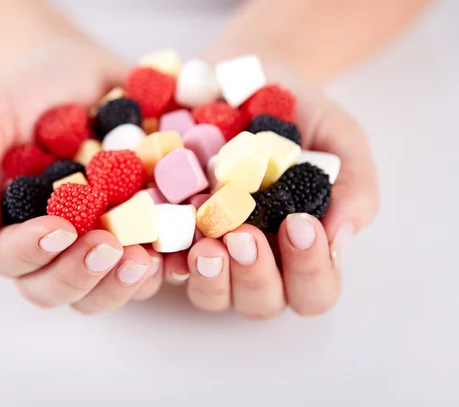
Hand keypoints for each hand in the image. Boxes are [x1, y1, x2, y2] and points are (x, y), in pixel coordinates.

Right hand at [0, 39, 164, 312]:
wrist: (79, 71)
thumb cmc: (24, 91)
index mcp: (8, 225)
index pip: (7, 258)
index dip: (31, 251)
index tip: (60, 227)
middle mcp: (53, 246)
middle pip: (55, 289)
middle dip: (81, 275)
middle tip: (109, 248)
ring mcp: (98, 242)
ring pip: (104, 291)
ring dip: (123, 284)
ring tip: (147, 258)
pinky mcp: (140, 232)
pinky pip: (154, 264)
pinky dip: (167, 263)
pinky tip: (182, 248)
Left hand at [164, 59, 379, 317]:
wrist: (241, 76)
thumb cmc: (297, 113)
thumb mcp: (339, 138)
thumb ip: (353, 186)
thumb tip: (340, 238)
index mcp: (300, 248)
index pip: (314, 289)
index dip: (310, 269)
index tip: (299, 222)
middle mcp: (255, 260)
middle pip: (261, 303)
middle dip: (255, 276)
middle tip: (244, 236)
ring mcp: (209, 252)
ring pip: (210, 295)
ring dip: (209, 278)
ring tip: (205, 244)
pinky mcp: (168, 234)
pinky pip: (160, 266)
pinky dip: (158, 263)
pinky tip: (158, 248)